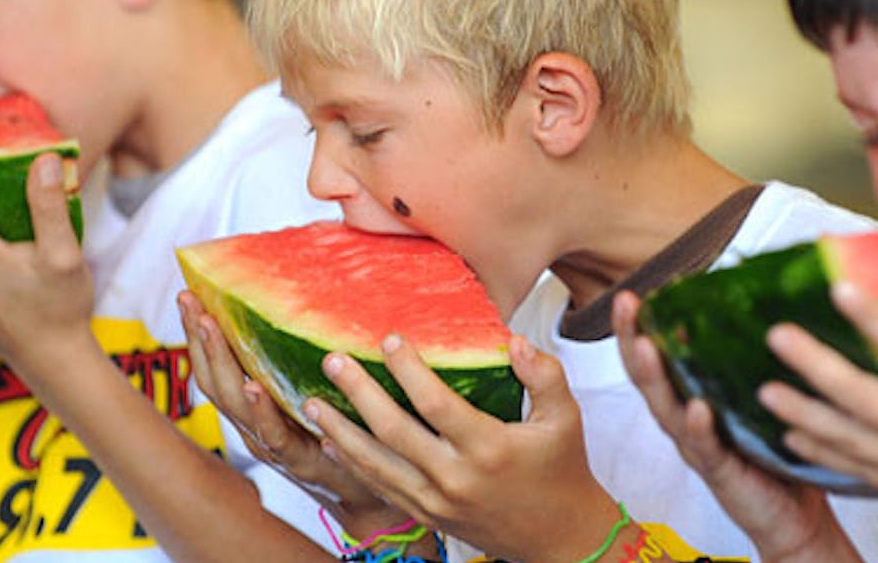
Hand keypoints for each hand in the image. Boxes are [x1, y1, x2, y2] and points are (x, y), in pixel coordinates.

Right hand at [176, 291, 407, 536]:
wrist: (370, 490)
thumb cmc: (346, 437)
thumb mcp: (320, 389)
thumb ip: (305, 355)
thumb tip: (315, 296)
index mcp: (256, 406)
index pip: (218, 365)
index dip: (199, 334)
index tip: (188, 295)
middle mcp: (255, 424)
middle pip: (215, 380)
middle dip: (198, 339)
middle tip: (188, 301)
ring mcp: (272, 444)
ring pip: (234, 403)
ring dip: (220, 362)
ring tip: (209, 327)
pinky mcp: (300, 460)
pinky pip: (274, 434)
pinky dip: (261, 411)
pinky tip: (255, 386)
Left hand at [305, 333, 622, 562]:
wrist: (559, 538)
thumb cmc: (562, 469)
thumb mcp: (566, 418)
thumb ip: (544, 375)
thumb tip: (514, 341)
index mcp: (489, 449)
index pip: (436, 404)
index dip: (408, 370)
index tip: (388, 339)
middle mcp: (456, 478)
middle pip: (394, 432)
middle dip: (358, 394)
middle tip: (333, 361)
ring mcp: (437, 502)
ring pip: (376, 465)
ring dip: (340, 431)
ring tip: (311, 401)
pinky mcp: (428, 516)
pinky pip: (382, 488)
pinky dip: (352, 465)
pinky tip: (330, 441)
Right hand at [611, 291, 854, 562]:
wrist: (795, 515)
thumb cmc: (774, 451)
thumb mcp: (756, 394)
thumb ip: (747, 358)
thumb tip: (761, 299)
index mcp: (689, 398)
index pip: (656, 356)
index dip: (639, 325)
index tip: (632, 292)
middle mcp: (685, 421)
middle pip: (648, 377)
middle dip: (632, 338)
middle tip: (625, 305)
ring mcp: (698, 447)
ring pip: (666, 409)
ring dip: (654, 376)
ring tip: (645, 345)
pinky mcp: (721, 473)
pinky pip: (706, 449)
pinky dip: (699, 428)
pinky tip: (696, 409)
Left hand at [758, 278, 877, 555]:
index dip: (873, 319)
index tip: (839, 289)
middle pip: (859, 395)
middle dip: (813, 365)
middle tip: (776, 336)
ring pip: (845, 438)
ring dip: (801, 414)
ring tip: (764, 391)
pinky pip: (852, 469)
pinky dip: (819, 454)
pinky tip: (788, 437)